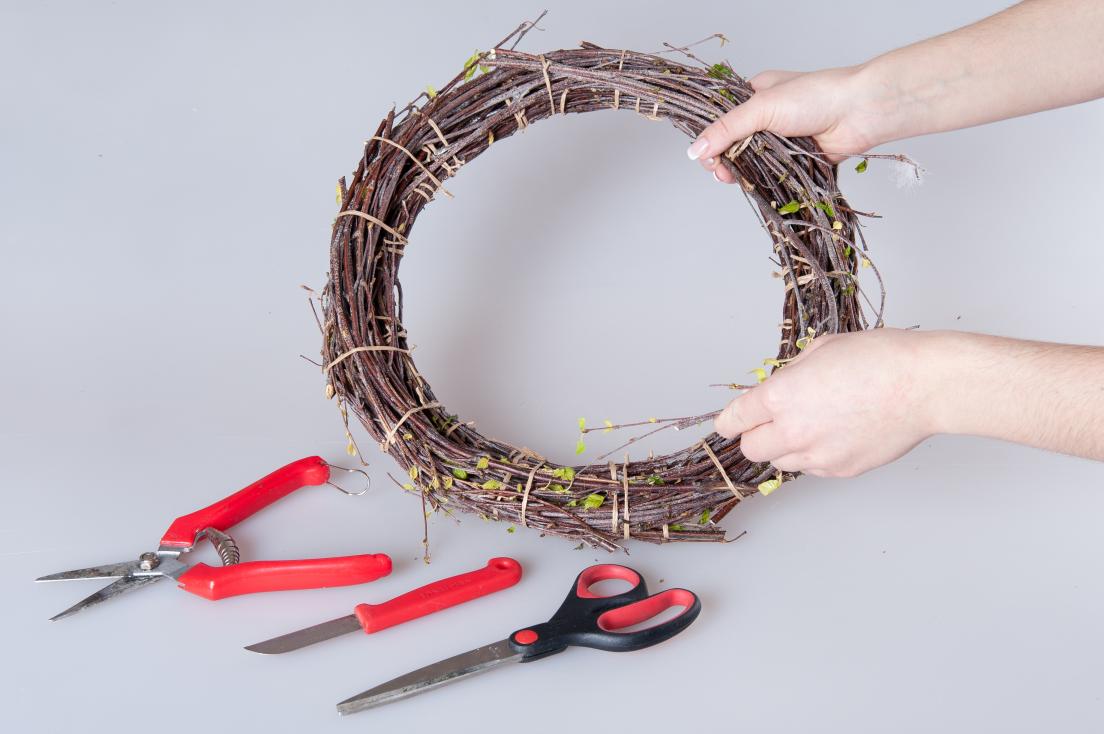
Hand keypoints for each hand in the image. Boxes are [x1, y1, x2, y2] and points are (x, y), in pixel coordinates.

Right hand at [687, 65, 888, 180]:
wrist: (861, 112)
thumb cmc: (815, 97)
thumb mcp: (762, 108)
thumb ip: (727, 130)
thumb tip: (695, 150)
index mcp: (755, 94)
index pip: (721, 119)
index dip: (710, 139)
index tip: (706, 157)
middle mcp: (766, 116)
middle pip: (733, 144)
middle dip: (723, 160)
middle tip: (720, 172)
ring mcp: (782, 139)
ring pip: (751, 161)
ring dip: (741, 172)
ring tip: (734, 180)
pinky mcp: (796, 158)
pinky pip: (772, 173)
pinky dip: (762, 180)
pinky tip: (754, 186)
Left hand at [714, 329, 943, 476]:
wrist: (924, 385)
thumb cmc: (878, 358)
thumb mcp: (821, 350)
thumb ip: (791, 374)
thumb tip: (780, 387)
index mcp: (781, 396)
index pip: (735, 419)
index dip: (727, 421)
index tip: (726, 424)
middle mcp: (793, 431)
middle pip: (751, 450)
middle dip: (755, 436)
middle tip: (770, 423)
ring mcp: (818, 455)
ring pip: (781, 462)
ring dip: (785, 447)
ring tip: (812, 425)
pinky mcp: (841, 470)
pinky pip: (811, 469)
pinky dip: (813, 456)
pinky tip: (834, 434)